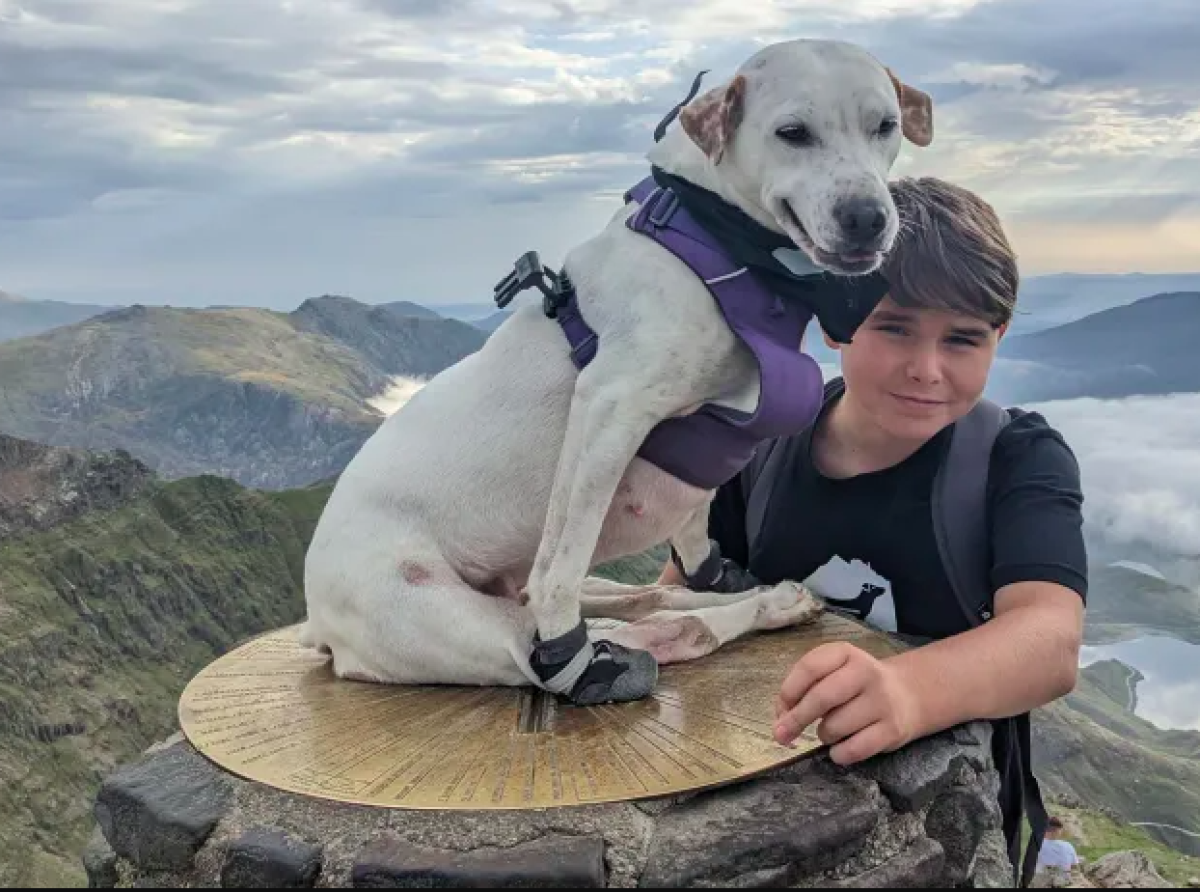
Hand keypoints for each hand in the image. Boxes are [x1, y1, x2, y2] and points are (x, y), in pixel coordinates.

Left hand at [772, 643, 920, 765]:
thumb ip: (803, 690)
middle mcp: (866, 672)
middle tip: (782, 735)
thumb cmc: (855, 686)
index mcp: (845, 653)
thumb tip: (781, 721)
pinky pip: (854, 749)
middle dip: (796, 719)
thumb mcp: (831, 674)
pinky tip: (840, 748)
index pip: (809, 668)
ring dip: (824, 735)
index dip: (788, 692)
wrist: (907, 695)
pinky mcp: (892, 729)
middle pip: (822, 697)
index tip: (781, 710)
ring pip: (835, 726)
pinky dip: (839, 754)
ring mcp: (881, 701)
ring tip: (831, 730)